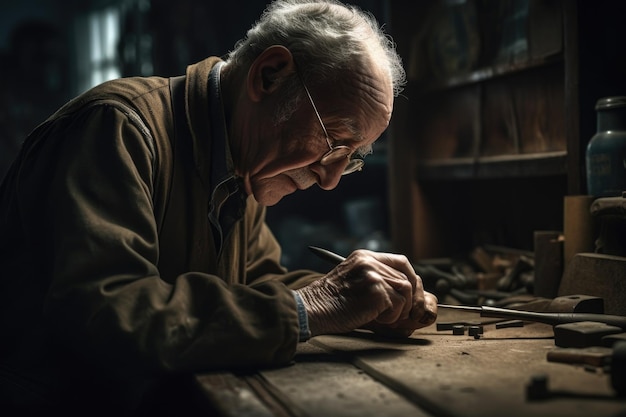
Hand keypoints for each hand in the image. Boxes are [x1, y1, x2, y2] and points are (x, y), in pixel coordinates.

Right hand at [295, 249, 437, 336]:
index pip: (401, 262)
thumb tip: (409, 293)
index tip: (413, 294)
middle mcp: (370, 262)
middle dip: (411, 299)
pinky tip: (372, 317)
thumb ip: (377, 279)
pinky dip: (390, 317)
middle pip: (407, 279)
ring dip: (398, 310)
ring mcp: (373, 275)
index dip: (411, 278)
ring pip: (405, 293)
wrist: (312, 309)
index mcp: (364, 257)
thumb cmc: (330, 302)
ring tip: (379, 315)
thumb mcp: (354, 281)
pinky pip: (398, 306)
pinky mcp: (376, 291)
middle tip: (402, 314)